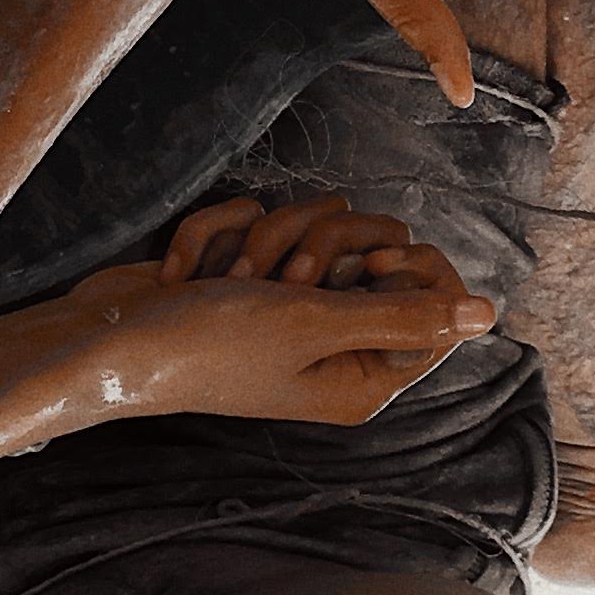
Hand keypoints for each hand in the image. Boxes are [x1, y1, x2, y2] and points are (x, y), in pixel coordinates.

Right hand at [34, 193, 495, 425]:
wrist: (107, 339)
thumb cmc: (210, 344)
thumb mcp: (314, 324)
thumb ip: (403, 313)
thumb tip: (488, 314)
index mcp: (364, 374)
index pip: (433, 298)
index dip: (405, 264)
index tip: (369, 261)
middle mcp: (333, 343)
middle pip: (375, 250)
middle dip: (321, 244)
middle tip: (285, 279)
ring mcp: (286, 307)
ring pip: (314, 225)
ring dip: (265, 237)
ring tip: (228, 279)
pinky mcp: (244, 278)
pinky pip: (259, 221)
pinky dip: (221, 234)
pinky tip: (192, 271)